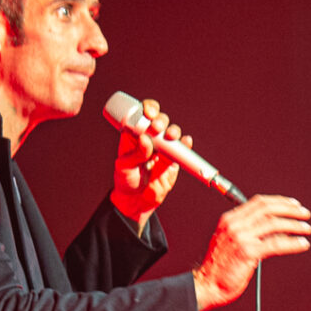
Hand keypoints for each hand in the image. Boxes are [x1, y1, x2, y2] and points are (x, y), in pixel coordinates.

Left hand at [109, 98, 187, 230]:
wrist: (136, 201)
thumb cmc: (126, 181)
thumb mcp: (125, 167)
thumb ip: (135, 154)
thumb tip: (145, 139)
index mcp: (135, 135)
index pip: (143, 115)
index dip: (148, 109)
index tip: (149, 113)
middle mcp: (151, 138)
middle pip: (160, 121)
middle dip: (161, 120)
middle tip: (157, 127)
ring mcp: (163, 148)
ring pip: (172, 133)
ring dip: (173, 130)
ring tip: (170, 136)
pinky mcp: (174, 160)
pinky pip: (182, 149)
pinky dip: (186, 144)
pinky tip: (185, 142)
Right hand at [193, 195, 310, 309]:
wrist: (205, 285)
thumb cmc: (217, 268)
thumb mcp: (230, 242)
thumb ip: (247, 233)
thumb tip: (274, 231)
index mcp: (229, 220)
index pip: (259, 202)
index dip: (279, 202)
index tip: (293, 205)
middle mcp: (234, 225)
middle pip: (268, 209)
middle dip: (290, 209)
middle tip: (304, 214)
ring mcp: (241, 238)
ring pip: (274, 224)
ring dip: (294, 225)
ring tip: (306, 229)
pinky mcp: (248, 252)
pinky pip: (276, 244)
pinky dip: (292, 243)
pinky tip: (301, 244)